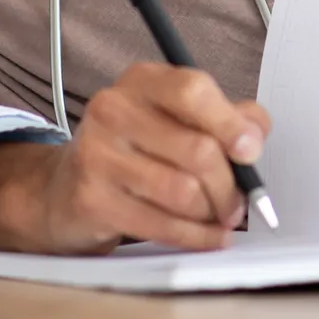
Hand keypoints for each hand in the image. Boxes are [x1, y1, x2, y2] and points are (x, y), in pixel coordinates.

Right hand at [0, 62, 271, 254]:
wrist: (63, 189)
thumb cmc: (136, 151)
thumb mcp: (178, 120)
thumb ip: (227, 118)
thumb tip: (255, 133)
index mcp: (142, 81)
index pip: (193, 91)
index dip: (230, 123)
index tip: (251, 151)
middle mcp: (113, 109)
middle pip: (197, 150)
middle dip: (229, 185)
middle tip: (239, 203)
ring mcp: (97, 154)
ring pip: (184, 192)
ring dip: (212, 213)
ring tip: (218, 216)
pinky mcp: (92, 199)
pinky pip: (162, 224)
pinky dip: (196, 236)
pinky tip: (208, 237)